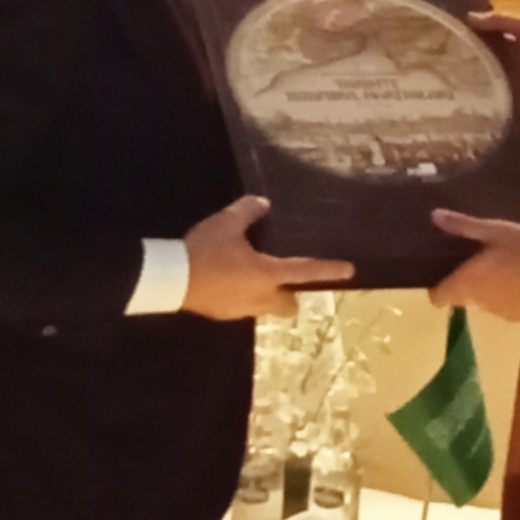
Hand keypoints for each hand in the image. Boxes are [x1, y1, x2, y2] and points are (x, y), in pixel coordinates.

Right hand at [182, 196, 353, 319]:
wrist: (170, 280)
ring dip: (268, 296)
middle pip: (288, 304)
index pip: (306, 272)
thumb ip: (249, 212)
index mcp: (267, 274)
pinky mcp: (223, 314)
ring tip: (254, 275)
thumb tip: (263, 204)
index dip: (329, 270)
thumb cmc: (205, 250)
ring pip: (266, 308)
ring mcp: (241, 310)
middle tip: (286, 277)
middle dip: (292, 294)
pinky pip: (244, 307)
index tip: (349, 271)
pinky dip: (245, 296)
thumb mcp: (227, 222)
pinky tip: (230, 281)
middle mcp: (260, 297)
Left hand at [428, 209, 519, 322]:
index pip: (438, 298)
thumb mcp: (494, 230)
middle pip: (462, 299)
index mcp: (467, 284)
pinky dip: (508, 296)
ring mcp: (502, 314)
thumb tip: (434, 216)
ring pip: (485, 304)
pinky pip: (507, 307)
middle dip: (465, 284)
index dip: (437, 287)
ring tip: (502, 268)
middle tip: (475, 261)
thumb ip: (463, 225)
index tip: (443, 271)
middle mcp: (480, 305)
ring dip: (488, 290)